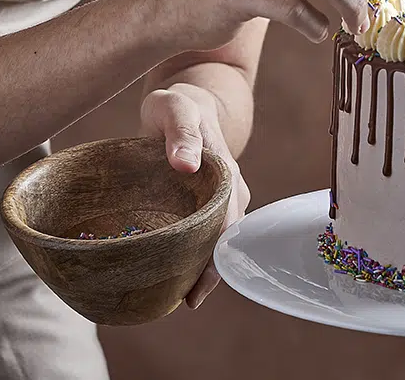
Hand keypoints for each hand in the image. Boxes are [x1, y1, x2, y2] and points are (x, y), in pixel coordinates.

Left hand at [140, 84, 250, 309]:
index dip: (215, 260)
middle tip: (184, 303)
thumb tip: (186, 166)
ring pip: (216, 240)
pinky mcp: (207, 204)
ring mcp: (221, 199)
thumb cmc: (179, 104)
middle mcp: (230, 192)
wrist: (190, 101)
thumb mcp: (175, 108)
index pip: (227, 226)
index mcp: (226, 175)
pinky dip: (193, 254)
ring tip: (175, 296)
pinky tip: (173, 273)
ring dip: (202, 267)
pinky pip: (205, 233)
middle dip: (209, 274)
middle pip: (225, 241)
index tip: (196, 291)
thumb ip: (181, 133)